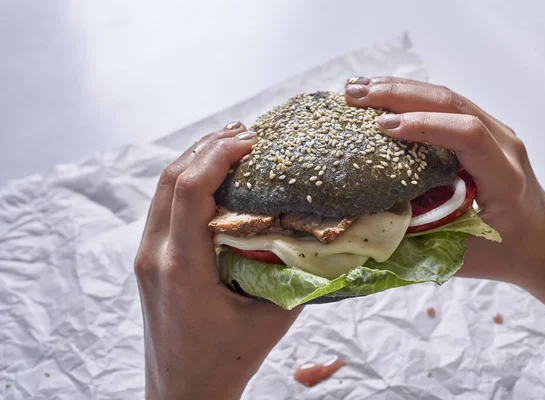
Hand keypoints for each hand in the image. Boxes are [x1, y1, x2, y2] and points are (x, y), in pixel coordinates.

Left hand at [135, 122, 300, 399]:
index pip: (189, 191)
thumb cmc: (224, 361)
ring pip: (162, 189)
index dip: (218, 156)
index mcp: (181, 268)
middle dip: (208, 147)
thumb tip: (324, 238)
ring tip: (231, 145)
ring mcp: (148, 256)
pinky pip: (164, 207)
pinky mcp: (151, 260)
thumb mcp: (272, 318)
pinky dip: (187, 183)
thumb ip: (297, 275)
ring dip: (195, 161)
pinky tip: (214, 178)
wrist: (183, 393)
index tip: (250, 139)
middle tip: (246, 133)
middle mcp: (156, 255)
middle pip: (170, 179)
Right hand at [344, 76, 544, 285]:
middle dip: (399, 95)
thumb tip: (365, 224)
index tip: (382, 127)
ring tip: (358, 88)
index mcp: (504, 176)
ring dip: (401, 89)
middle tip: (354, 94)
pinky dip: (413, 97)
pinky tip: (384, 96)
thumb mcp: (461, 256)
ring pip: (448, 97)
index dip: (424, 125)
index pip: (467, 135)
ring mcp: (497, 133)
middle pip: (452, 103)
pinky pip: (448, 105)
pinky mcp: (486, 132)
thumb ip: (417, 241)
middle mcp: (504, 146)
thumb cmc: (506, 253)